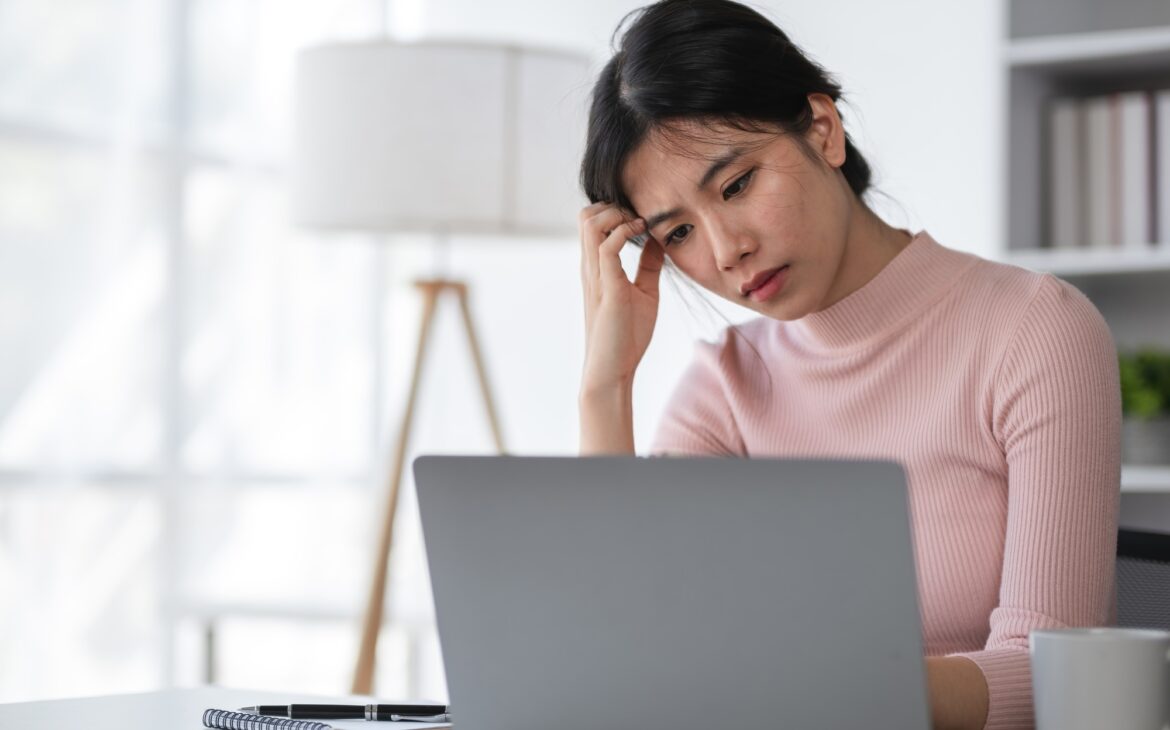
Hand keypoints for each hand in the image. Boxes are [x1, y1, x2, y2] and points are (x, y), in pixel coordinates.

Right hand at [578, 202, 665, 393]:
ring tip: (639, 225)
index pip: (591, 221)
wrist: (613, 370)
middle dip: (614, 206)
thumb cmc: (626, 336)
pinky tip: (642, 236)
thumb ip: (648, 266)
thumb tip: (658, 242)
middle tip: (639, 219)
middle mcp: (590, 267)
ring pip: (591, 223)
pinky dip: (624, 233)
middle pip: (586, 214)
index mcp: (596, 268)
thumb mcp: (644, 292)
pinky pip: (606, 247)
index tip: (642, 217)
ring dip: (617, 215)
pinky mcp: (606, 287)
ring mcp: (595, 276)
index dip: (614, 209)